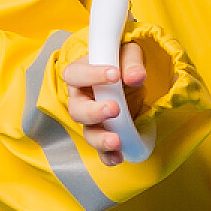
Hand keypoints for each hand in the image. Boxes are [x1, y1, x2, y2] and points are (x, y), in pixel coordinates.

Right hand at [63, 41, 147, 162]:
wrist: (131, 77)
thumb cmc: (123, 61)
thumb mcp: (129, 54)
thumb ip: (131, 62)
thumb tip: (136, 77)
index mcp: (81, 74)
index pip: (75, 74)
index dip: (91, 75)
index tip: (115, 74)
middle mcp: (81, 99)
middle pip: (76, 109)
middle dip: (94, 111)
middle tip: (114, 108)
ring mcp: (91, 120)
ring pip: (87, 132)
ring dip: (101, 138)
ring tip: (116, 140)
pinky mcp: (104, 134)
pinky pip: (101, 150)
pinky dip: (108, 156)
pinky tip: (118, 157)